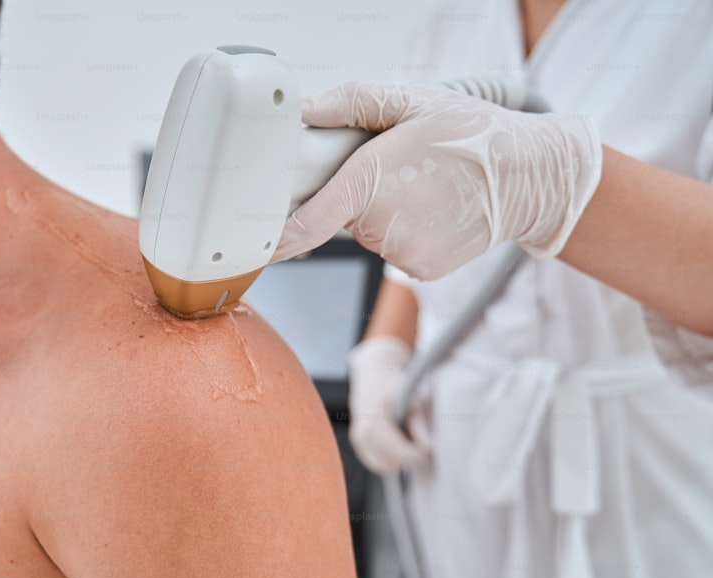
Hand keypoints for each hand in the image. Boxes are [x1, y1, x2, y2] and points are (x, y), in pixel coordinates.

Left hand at [273, 82, 602, 279]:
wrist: (531, 177)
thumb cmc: (473, 135)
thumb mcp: (413, 101)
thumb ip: (352, 103)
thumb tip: (305, 111)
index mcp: (371, 183)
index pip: (305, 224)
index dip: (274, 238)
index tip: (250, 245)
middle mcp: (383, 226)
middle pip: (342, 215)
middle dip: (355, 194)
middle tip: (395, 168)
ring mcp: (403, 254)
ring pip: (371, 233)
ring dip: (385, 213)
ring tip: (425, 187)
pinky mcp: (421, 271)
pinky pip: (395, 249)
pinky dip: (406, 232)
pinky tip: (434, 210)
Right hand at [347, 336, 429, 474]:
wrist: (373, 371)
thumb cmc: (391, 382)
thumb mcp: (409, 397)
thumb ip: (418, 423)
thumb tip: (428, 446)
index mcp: (374, 421)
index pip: (398, 451)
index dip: (417, 455)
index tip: (429, 451)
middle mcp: (361, 433)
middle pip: (390, 463)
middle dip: (408, 459)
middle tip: (422, 447)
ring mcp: (358, 439)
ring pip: (382, 466)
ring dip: (399, 460)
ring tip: (411, 445)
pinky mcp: (358, 443)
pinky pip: (375, 462)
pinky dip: (389, 459)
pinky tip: (399, 446)